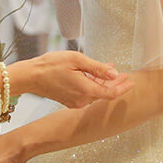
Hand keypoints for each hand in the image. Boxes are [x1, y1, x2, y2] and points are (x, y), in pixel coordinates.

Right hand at [7, 51, 132, 108]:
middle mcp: (82, 100)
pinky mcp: (69, 101)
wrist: (31, 76)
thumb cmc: (51, 65)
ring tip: (110, 71)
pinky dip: (93, 85)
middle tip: (125, 75)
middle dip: (116, 84)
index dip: (123, 87)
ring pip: (95, 93)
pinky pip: (86, 94)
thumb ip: (98, 68)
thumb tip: (114, 74)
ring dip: (104, 83)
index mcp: (86, 90)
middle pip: (104, 93)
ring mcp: (75, 102)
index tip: (131, 81)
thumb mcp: (77, 60)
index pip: (111, 93)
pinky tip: (95, 76)